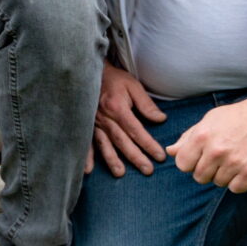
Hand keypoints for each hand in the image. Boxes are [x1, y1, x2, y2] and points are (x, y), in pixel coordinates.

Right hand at [86, 62, 168, 177]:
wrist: (89, 72)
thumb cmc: (114, 79)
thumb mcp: (133, 86)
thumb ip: (146, 104)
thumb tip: (161, 119)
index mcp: (118, 108)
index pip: (137, 131)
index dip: (149, 144)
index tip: (160, 156)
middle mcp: (105, 118)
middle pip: (122, 141)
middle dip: (135, 156)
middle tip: (148, 170)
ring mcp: (93, 123)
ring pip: (104, 144)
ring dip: (112, 160)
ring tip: (120, 173)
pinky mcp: (85, 125)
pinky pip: (85, 142)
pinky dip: (86, 156)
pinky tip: (88, 170)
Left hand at [168, 96, 246, 193]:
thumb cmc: (237, 116)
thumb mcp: (209, 120)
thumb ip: (188, 137)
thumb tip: (170, 152)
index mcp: (202, 136)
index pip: (182, 164)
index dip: (189, 162)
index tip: (199, 157)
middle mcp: (216, 151)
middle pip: (199, 177)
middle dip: (206, 170)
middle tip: (219, 158)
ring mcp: (234, 163)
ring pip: (218, 183)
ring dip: (224, 175)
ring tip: (234, 159)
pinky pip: (236, 189)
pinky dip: (238, 182)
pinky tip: (243, 168)